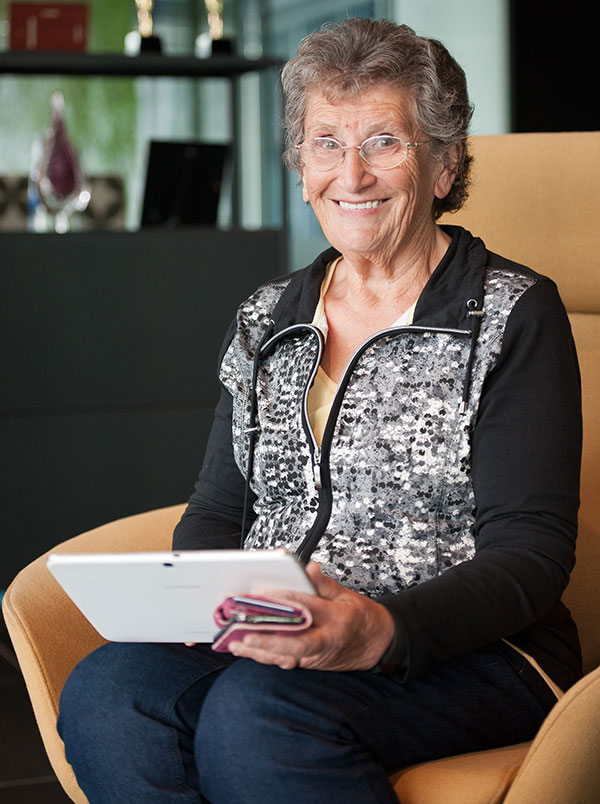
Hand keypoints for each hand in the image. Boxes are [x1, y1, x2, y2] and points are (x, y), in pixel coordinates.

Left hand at [224, 562, 395, 671]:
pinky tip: (246, 650)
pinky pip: (285, 660)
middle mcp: (326, 640)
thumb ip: (322, 583)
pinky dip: (265, 656)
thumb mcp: (345, 594)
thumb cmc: (360, 617)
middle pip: (294, 641)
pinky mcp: (309, 663)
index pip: (306, 607)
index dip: (283, 599)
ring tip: (236, 642)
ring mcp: (317, 656)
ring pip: (285, 656)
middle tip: (244, 630)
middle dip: (268, 638)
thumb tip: (308, 568)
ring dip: (259, 651)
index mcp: (336, 618)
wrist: (377, 644)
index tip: (261, 592)